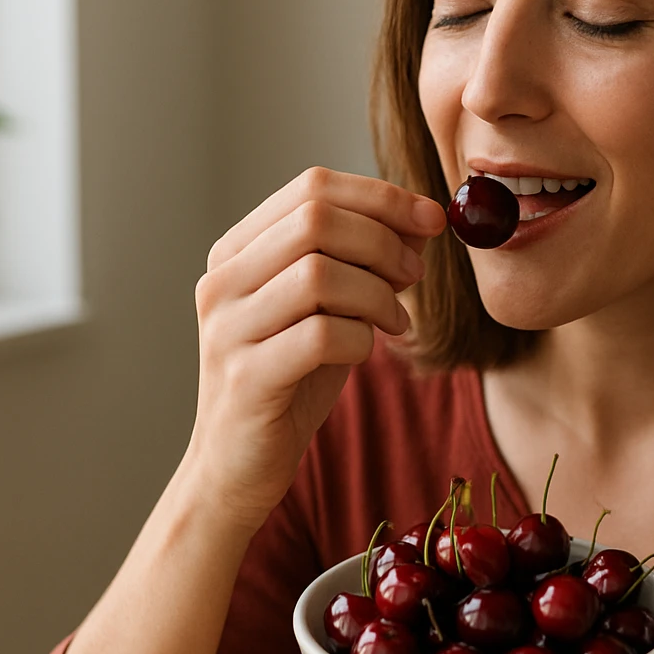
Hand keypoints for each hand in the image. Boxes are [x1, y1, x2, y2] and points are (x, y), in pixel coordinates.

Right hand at [187, 167, 447, 528]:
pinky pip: (321, 335)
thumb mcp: (328, 309)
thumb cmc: (289, 379)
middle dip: (383, 241)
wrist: (237, 465)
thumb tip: (420, 219)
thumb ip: (363, 262)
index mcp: (236, 251)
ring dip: (376, 292)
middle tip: (415, 274)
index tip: (430, 217)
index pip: (311, 187)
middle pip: (316, 220)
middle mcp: (222, 281)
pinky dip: (363, 337)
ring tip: (395, 320)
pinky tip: (370, 350)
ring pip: (318, 273)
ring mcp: (228, 329)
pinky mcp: (246, 378)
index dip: (381, 196)